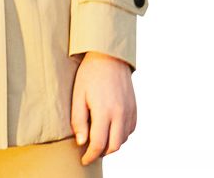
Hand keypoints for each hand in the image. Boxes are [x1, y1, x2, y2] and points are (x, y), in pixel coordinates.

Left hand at [71, 51, 136, 165]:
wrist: (109, 55)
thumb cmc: (90, 73)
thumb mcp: (78, 94)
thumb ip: (79, 120)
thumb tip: (81, 142)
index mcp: (104, 111)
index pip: (99, 144)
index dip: (90, 155)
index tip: (84, 159)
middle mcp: (120, 114)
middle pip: (114, 146)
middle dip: (102, 152)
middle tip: (91, 150)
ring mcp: (130, 111)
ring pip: (123, 140)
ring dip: (112, 144)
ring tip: (99, 138)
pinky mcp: (134, 107)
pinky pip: (130, 130)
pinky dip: (121, 135)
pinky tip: (111, 128)